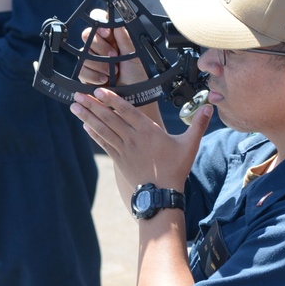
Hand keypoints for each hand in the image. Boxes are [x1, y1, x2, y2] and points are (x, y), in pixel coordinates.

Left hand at [70, 87, 212, 202]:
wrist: (162, 194)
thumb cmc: (176, 168)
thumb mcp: (190, 144)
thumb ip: (198, 124)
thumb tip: (209, 106)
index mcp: (148, 131)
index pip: (126, 111)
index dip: (111, 100)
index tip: (98, 91)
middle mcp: (133, 138)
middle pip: (109, 118)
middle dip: (92, 105)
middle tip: (77, 95)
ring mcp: (124, 149)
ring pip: (103, 129)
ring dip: (88, 117)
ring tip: (75, 107)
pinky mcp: (119, 160)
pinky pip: (104, 144)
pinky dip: (94, 134)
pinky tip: (85, 125)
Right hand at [77, 9, 149, 86]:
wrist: (132, 96)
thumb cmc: (135, 75)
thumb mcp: (133, 55)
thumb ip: (124, 38)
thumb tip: (118, 22)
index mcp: (111, 37)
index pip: (99, 20)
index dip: (99, 22)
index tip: (107, 32)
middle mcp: (99, 46)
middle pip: (87, 35)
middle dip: (101, 46)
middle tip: (113, 56)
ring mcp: (90, 59)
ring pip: (84, 53)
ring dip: (99, 64)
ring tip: (112, 72)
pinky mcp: (85, 73)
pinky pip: (81, 69)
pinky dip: (93, 75)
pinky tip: (104, 79)